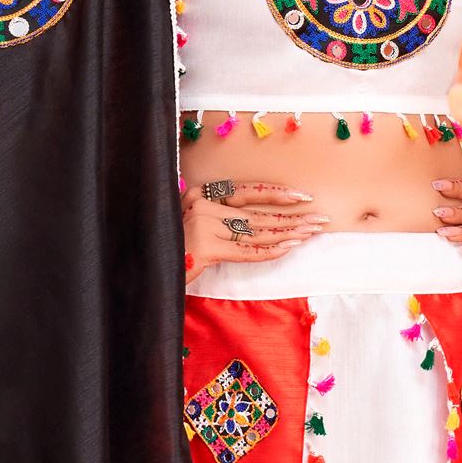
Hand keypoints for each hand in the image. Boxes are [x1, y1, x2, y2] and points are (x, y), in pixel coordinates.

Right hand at [181, 177, 320, 268]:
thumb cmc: (169, 252)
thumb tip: (259, 227)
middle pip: (256, 213)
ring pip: (255, 230)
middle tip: (319, 220)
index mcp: (199, 194)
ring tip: (311, 233)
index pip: (246, 191)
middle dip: (291, 218)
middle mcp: (200, 203)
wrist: (142, 271)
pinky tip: (289, 247)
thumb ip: (217, 221)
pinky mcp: (203, 245)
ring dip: (287, 233)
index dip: (277, 194)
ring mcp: (201, 223)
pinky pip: (245, 249)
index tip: (303, 196)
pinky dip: (269, 250)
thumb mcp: (192, 228)